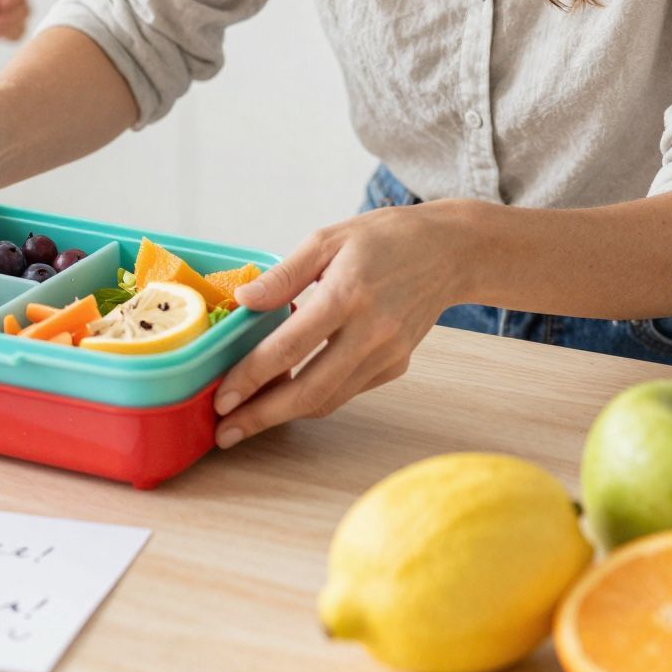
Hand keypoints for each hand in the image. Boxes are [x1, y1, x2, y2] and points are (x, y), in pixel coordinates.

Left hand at [211, 199, 482, 448]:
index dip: (250, 377)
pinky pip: (348, 390)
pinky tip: (289, 393)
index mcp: (347, 294)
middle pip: (309, 391)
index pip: (288, 347)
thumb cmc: (384, 238)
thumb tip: (243, 303)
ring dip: (285, 414)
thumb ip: (284, 275)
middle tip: (225, 433)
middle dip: (262, 417)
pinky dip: (316, 396)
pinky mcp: (397, 365)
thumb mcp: (328, 239)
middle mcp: (370, 331)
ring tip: (248, 419)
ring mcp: (388, 354)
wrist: (450, 251)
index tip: (221, 398)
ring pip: (329, 399)